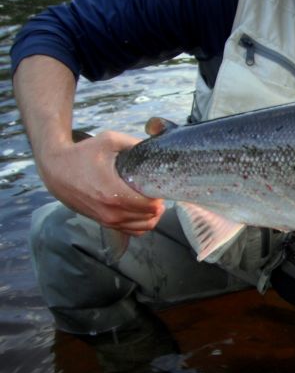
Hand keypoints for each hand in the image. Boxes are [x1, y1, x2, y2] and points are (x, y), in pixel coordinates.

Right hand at [37, 131, 163, 235]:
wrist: (55, 169)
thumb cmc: (82, 154)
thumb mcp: (110, 141)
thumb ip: (135, 144)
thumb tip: (156, 147)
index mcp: (114, 194)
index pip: (151, 206)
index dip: (160, 196)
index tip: (158, 186)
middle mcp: (111, 212)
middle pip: (150, 217)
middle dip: (158, 205)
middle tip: (156, 191)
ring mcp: (107, 220)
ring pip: (142, 227)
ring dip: (152, 215)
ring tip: (151, 200)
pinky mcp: (103, 223)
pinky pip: (131, 231)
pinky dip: (141, 224)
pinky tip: (141, 211)